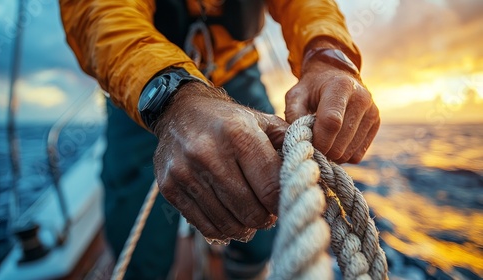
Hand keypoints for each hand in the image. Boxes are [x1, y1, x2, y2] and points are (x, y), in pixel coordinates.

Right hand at [153, 82, 287, 241]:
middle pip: (251, 212)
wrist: (179, 111)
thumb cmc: (229, 120)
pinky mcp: (169, 188)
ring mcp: (185, 173)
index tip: (286, 203)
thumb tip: (316, 177)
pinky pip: (204, 226)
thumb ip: (290, 146)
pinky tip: (229, 218)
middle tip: (268, 212)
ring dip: (245, 227)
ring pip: (228, 224)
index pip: (272, 190)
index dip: (284, 204)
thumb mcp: (263, 121)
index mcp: (239, 135)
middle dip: (265, 218)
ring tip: (250, 215)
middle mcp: (209, 154)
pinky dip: (222, 229)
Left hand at [285, 47, 379, 163]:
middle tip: (312, 145)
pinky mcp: (376, 124)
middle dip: (323, 151)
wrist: (336, 76)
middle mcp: (362, 98)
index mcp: (341, 87)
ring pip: (349, 153)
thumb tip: (300, 139)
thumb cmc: (312, 88)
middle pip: (340, 143)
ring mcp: (372, 112)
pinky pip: (357, 155)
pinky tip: (334, 143)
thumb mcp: (296, 94)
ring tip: (322, 142)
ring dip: (332, 155)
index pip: (331, 122)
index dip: (318, 141)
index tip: (308, 146)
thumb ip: (293, 114)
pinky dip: (343, 155)